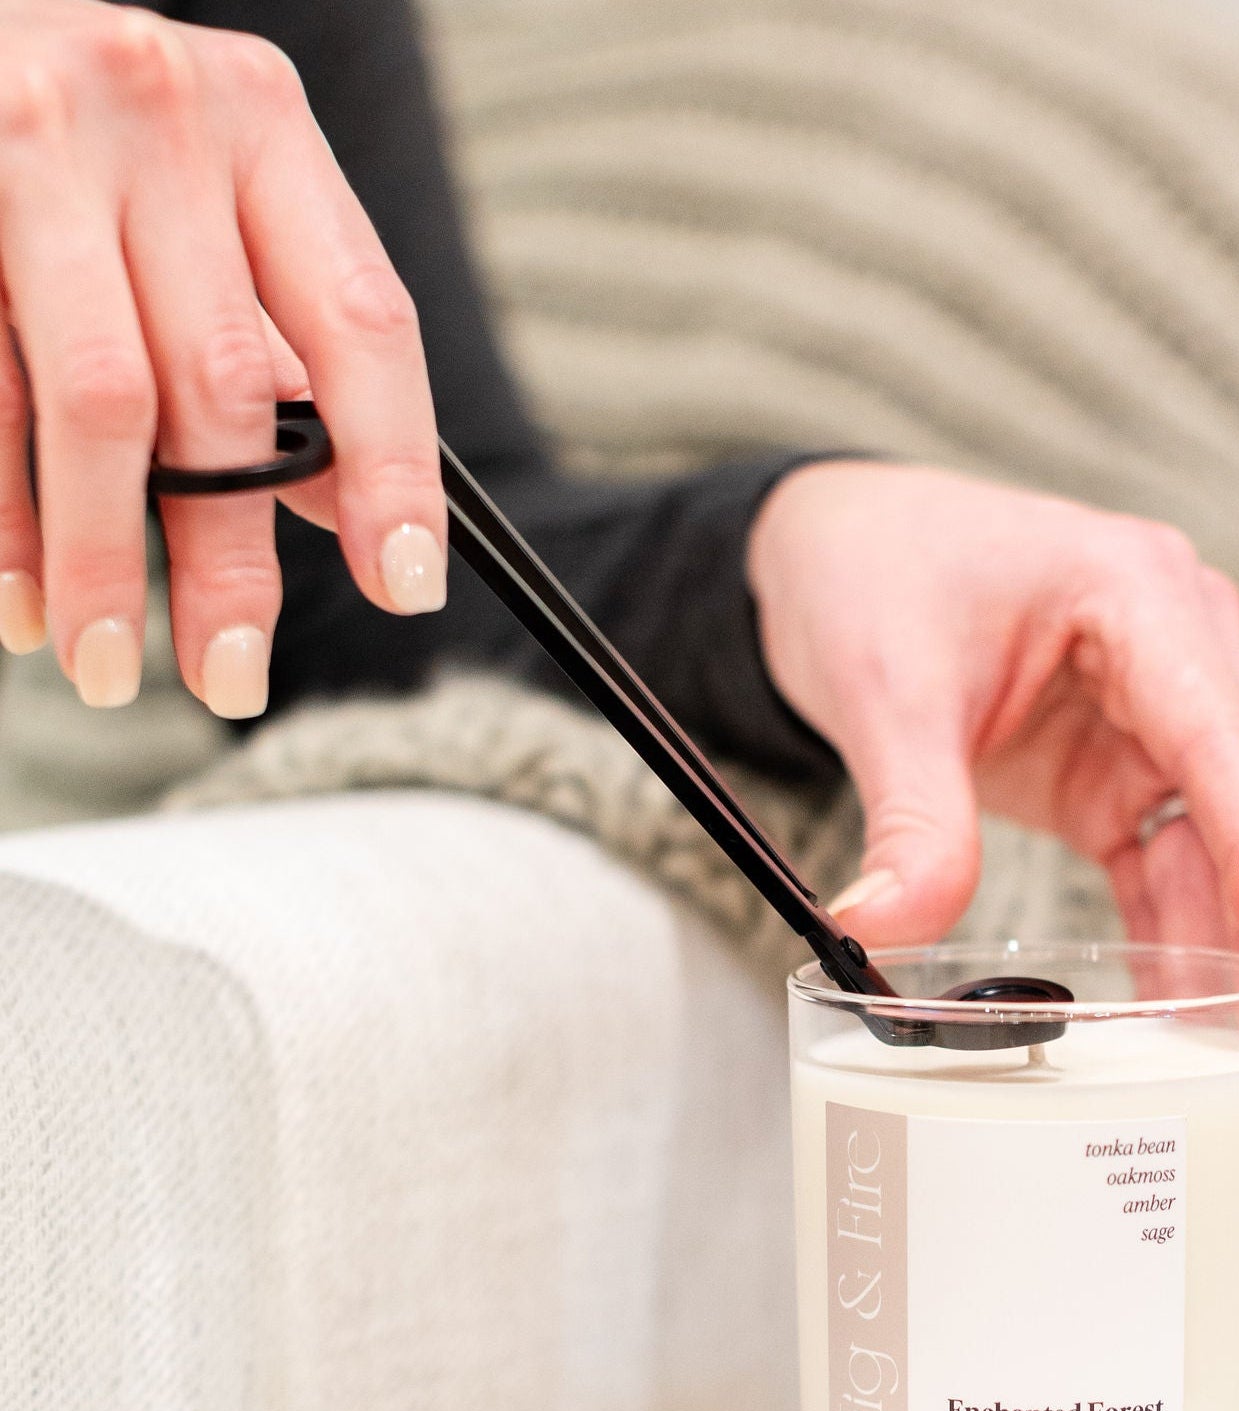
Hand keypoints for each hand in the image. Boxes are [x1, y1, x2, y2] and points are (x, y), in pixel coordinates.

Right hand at [0, 2, 444, 716]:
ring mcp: (33, 141)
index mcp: (262, 123)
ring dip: (102, 558)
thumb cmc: (93, 139)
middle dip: (227, 558)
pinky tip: (22, 594)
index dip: (394, 470)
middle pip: (223, 386)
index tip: (405, 586)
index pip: (364, 323)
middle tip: (232, 677)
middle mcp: (157, 111)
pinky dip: (6, 516)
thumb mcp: (208, 198)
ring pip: (96, 401)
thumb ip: (280, 337)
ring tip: (104, 665)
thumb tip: (342, 504)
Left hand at [747, 460, 1238, 1067]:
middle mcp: (1178, 647)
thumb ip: (910, 818)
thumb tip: (881, 932)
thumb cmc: (873, 575)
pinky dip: (1177, 940)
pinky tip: (1190, 1021)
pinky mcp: (1127, 771)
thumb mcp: (884, 692)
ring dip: (1230, 952)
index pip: (1220, 742)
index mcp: (1138, 593)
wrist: (836, 549)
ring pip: (1216, 849)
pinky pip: (1168, 866)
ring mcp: (1160, 715)